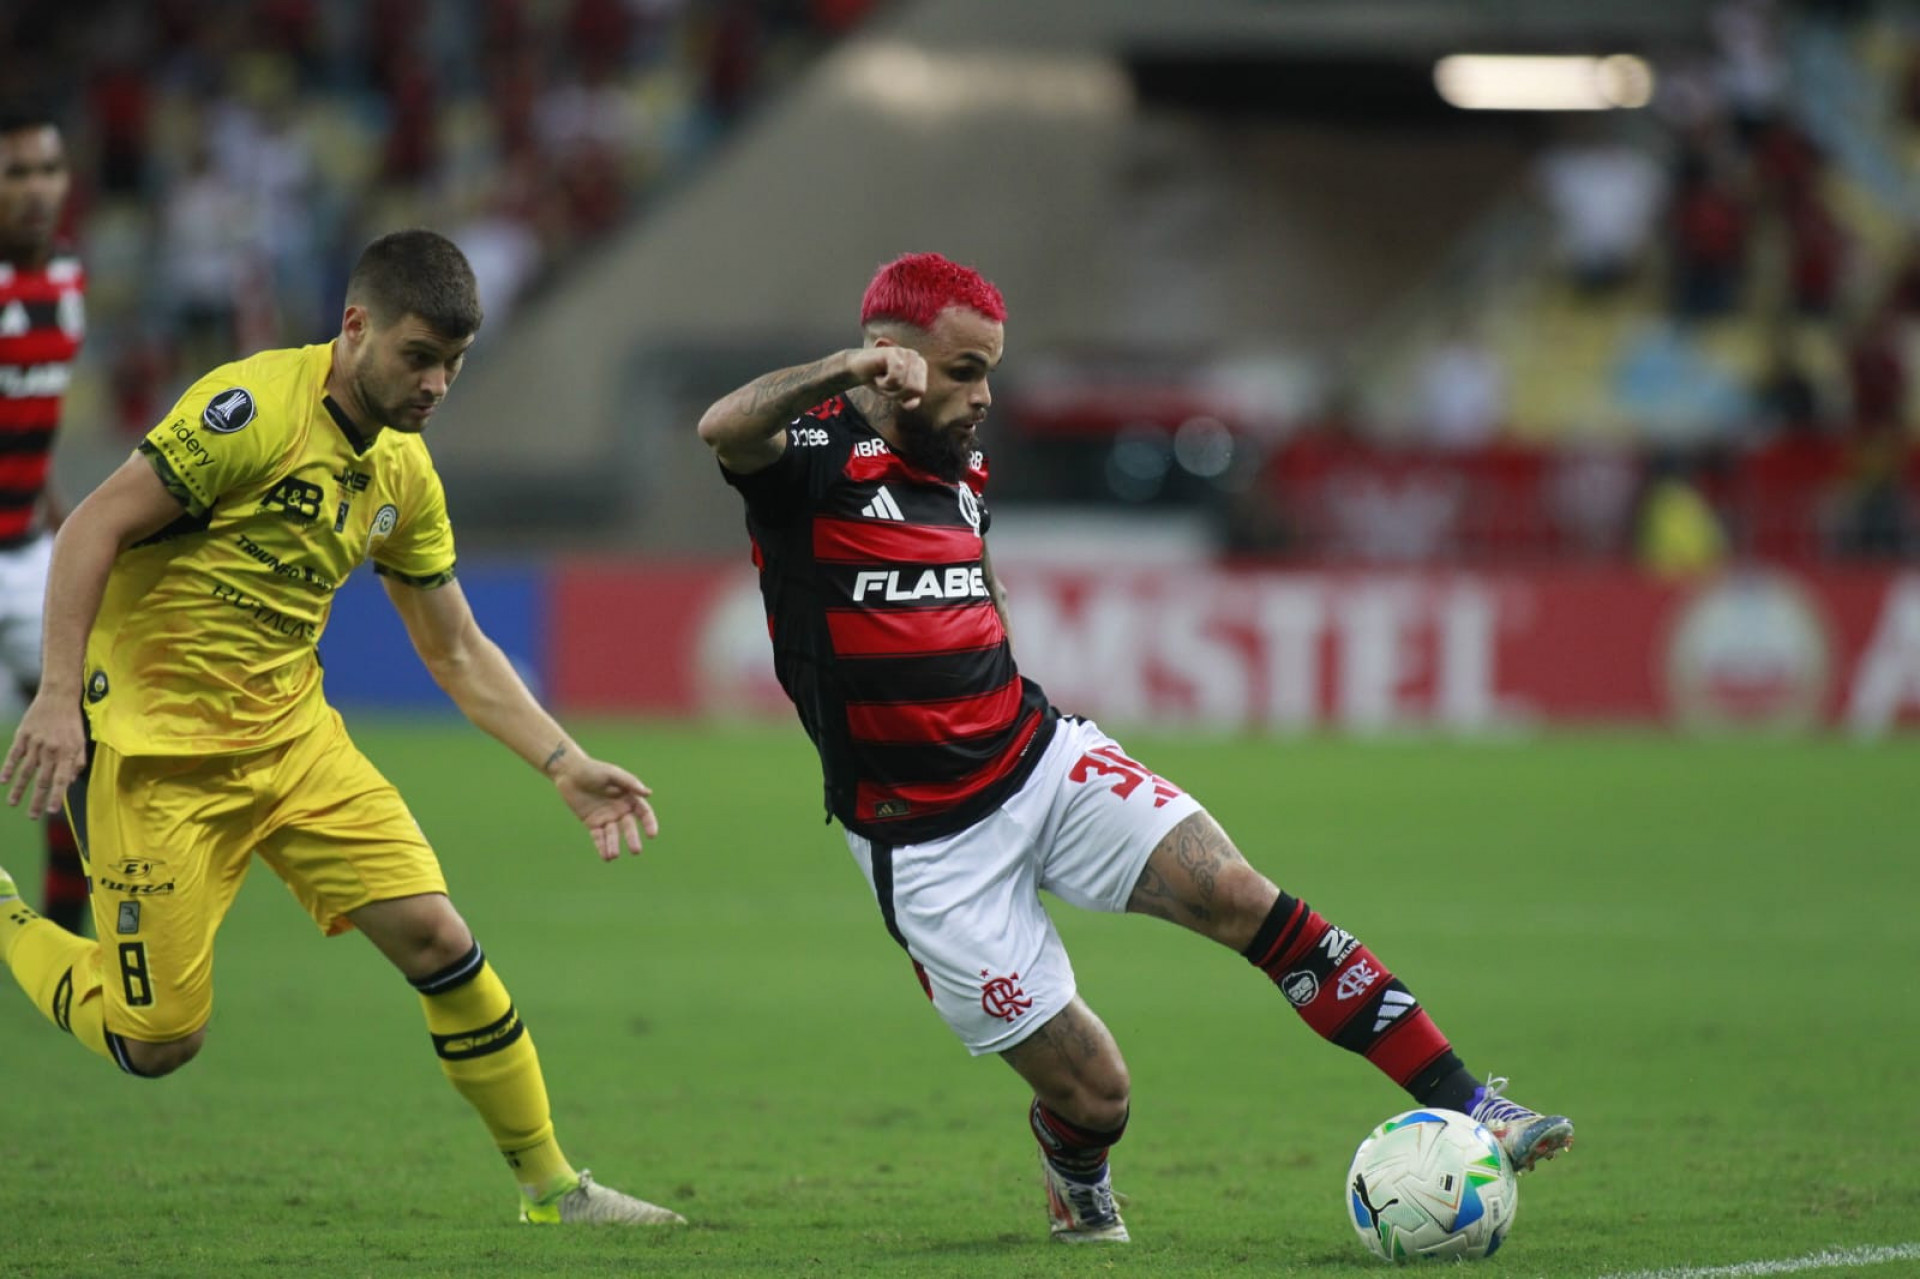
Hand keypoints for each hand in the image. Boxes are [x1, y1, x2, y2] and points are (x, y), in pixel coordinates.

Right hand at [1, 692, 87, 819]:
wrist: (59, 697)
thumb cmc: (72, 721)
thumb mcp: (82, 741)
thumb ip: (78, 762)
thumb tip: (70, 782)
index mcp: (68, 753)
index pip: (62, 780)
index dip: (56, 796)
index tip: (51, 811)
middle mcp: (51, 750)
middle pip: (42, 780)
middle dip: (37, 800)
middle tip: (32, 816)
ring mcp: (36, 743)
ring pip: (26, 770)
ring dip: (19, 789)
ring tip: (13, 804)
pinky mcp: (24, 735)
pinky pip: (14, 754)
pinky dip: (8, 768)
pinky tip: (4, 781)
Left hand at [552, 755, 658, 861]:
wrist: (569, 772)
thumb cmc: (593, 769)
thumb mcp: (612, 773)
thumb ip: (629, 782)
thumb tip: (649, 793)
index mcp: (628, 797)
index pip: (643, 812)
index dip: (649, 823)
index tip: (652, 835)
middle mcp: (619, 809)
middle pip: (629, 826)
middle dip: (632, 838)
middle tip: (636, 851)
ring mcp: (606, 817)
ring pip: (612, 834)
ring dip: (614, 845)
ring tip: (613, 855)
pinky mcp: (592, 823)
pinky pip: (598, 837)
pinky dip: (601, 846)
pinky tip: (605, 857)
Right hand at [853, 347, 925, 410]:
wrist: (856, 369)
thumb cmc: (878, 380)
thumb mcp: (896, 393)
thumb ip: (908, 400)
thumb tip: (912, 405)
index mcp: (921, 366)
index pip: (919, 391)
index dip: (903, 394)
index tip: (893, 385)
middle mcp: (916, 357)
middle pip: (914, 388)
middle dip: (896, 391)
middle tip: (885, 381)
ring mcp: (906, 353)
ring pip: (905, 384)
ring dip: (889, 386)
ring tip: (881, 376)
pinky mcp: (894, 352)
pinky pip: (895, 377)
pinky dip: (884, 382)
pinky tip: (878, 372)